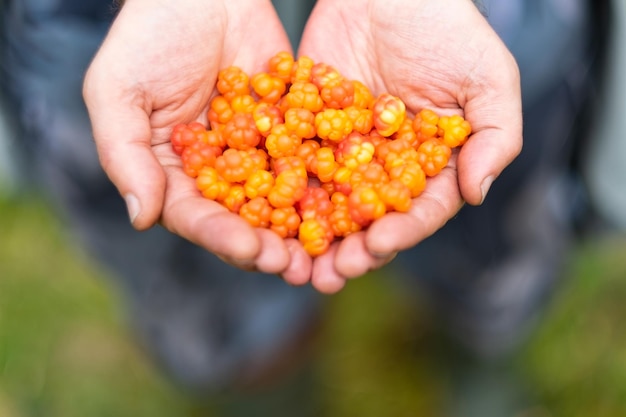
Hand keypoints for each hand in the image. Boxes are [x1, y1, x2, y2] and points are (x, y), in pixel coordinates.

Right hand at [83, 0, 313, 281]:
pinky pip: (311, 159)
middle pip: (244, 220)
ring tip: (326, 252)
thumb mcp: (119, 92)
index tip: (250, 250)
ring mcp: (257, 155)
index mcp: (175, 174)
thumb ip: (125, 156)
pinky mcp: (291, 132)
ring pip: (282, 200)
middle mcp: (218, 173)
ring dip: (303, 229)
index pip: (196, 216)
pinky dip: (329, 182)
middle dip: (268, 246)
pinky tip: (349, 202)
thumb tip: (142, 218)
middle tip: (294, 265)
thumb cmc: (148, 36)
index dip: (221, 237)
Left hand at [298, 0, 522, 292]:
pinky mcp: (308, 128)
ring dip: (312, 237)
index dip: (401, 229)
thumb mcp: (488, 77)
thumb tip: (477, 194)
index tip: (379, 244)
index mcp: (430, 163)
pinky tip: (265, 215)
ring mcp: (344, 149)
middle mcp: (385, 164)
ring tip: (296, 265)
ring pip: (328, 201)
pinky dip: (279, 191)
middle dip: (352, 248)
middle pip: (369, 217)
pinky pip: (293, 163)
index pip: (419, 207)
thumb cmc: (447, 26)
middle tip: (332, 274)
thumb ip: (495, 136)